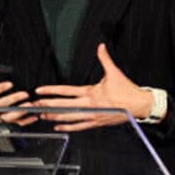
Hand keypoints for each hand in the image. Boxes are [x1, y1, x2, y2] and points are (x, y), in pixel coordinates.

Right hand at [0, 60, 37, 126]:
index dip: (0, 88)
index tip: (10, 84)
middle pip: (2, 105)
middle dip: (14, 99)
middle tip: (24, 94)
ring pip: (8, 116)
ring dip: (20, 111)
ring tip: (30, 105)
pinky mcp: (1, 123)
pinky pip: (13, 124)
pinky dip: (24, 121)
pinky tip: (32, 117)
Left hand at [33, 43, 153, 131]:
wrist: (139, 105)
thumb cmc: (127, 90)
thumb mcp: (114, 72)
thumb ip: (105, 59)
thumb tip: (100, 47)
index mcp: (91, 92)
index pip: (66, 91)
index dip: (51, 91)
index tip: (40, 91)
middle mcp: (89, 105)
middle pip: (64, 106)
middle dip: (48, 105)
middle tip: (35, 105)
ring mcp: (92, 115)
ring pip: (69, 118)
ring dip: (55, 117)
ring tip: (43, 116)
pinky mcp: (96, 122)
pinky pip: (79, 126)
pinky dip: (68, 127)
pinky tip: (58, 126)